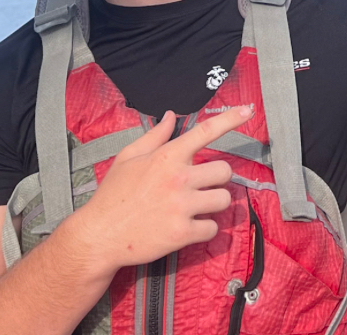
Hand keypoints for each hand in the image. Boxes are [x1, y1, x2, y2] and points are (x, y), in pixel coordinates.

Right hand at [67, 106, 252, 272]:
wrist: (98, 236)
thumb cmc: (112, 195)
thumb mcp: (128, 158)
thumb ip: (154, 136)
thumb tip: (172, 116)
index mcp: (167, 157)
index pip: (205, 131)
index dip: (230, 119)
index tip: (248, 110)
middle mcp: (178, 178)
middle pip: (225, 171)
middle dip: (217, 178)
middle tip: (201, 185)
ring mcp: (182, 206)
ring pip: (224, 199)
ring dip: (215, 203)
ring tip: (197, 206)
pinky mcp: (182, 233)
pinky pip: (213, 228)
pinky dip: (205, 229)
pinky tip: (189, 227)